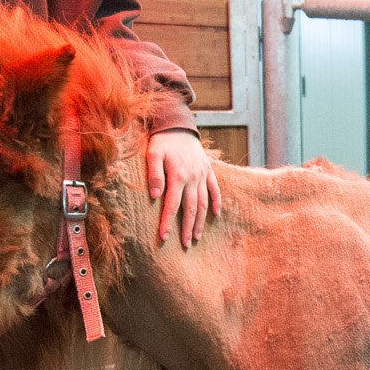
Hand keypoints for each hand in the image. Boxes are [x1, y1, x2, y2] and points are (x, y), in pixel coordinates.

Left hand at [147, 129, 221, 246]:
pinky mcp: (208, 171)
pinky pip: (215, 189)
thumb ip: (154, 174)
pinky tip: (215, 215)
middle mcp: (193, 178)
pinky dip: (216, 202)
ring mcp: (203, 175)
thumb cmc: (162, 141)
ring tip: (197, 237)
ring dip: (201, 221)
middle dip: (188, 228)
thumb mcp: (153, 154)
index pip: (172, 205)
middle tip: (186, 245)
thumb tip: (155, 196)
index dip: (168, 223)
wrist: (179, 125)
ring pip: (203, 203)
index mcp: (178, 176)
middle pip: (191, 209)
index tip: (164, 238)